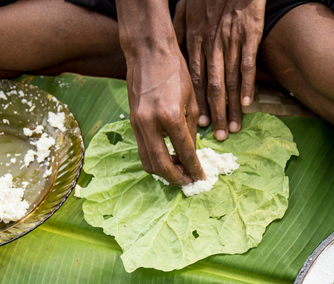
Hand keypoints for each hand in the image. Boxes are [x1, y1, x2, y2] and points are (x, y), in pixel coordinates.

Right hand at [125, 44, 204, 184]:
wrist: (148, 52)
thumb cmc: (174, 71)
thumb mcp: (192, 100)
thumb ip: (191, 130)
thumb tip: (191, 153)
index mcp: (170, 116)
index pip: (184, 152)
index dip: (194, 169)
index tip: (201, 178)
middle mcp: (150, 123)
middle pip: (160, 165)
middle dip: (175, 178)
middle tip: (187, 181)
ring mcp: (137, 123)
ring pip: (147, 161)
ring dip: (163, 171)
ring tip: (178, 170)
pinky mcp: (132, 121)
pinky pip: (142, 148)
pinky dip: (154, 158)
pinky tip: (168, 156)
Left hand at [175, 0, 265, 140]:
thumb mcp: (186, 14)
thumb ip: (181, 37)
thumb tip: (176, 60)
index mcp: (195, 43)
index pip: (195, 81)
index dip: (196, 105)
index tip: (198, 127)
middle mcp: (211, 47)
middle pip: (211, 88)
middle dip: (213, 115)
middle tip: (217, 137)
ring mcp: (230, 43)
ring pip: (228, 82)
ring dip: (230, 108)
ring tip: (232, 129)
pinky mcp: (249, 36)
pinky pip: (247, 65)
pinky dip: (247, 86)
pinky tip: (247, 105)